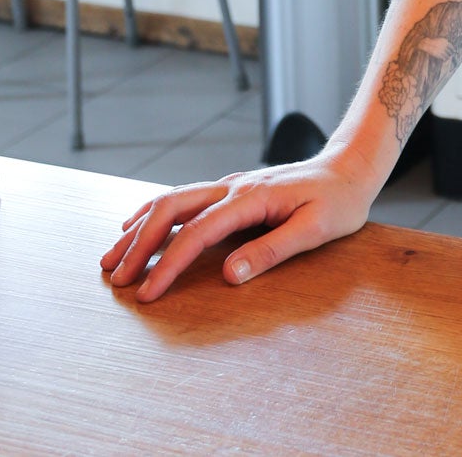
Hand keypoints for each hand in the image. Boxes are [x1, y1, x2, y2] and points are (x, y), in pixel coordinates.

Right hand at [99, 145, 378, 301]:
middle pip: (172, 208)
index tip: (146, 293)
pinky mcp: (232, 189)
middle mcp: (233, 187)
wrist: (351, 167)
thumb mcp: (316, 229)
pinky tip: (138, 224)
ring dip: (139, 227)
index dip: (168, 264)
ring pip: (172, 200)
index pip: (197, 233)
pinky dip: (154, 212)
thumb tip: (228, 275)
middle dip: (139, 244)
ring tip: (111, 257)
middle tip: (115, 279)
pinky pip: (184, 198)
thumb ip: (272, 250)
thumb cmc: (339, 201)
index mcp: (251, 198)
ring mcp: (230, 185)